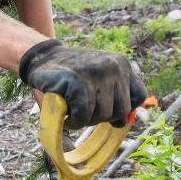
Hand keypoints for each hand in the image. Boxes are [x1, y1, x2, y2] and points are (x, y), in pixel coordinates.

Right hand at [19, 40, 146, 128]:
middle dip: (101, 117)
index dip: (124, 110)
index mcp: (122, 64)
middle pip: (121, 111)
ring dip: (85, 120)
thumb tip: (128, 121)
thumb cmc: (71, 75)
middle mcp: (113, 66)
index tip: (107, 111)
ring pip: (102, 115)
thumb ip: (115, 93)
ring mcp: (95, 73)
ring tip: (73, 110)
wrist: (42, 58)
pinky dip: (73, 122)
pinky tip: (66, 116)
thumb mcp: (99, 78)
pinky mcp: (77, 81)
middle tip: (84, 110)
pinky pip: (83, 116)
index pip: (138, 97)